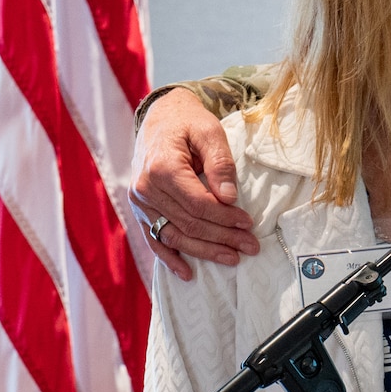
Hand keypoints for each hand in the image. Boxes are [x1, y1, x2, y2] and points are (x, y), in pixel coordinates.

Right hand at [129, 89, 257, 280]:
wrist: (160, 118)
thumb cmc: (188, 123)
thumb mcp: (210, 131)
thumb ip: (220, 164)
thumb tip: (230, 199)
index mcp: (161, 169)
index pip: (198, 204)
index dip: (225, 218)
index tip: (249, 223)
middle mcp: (145, 189)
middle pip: (188, 223)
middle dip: (222, 238)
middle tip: (250, 247)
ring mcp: (139, 202)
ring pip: (174, 236)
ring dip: (204, 251)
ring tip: (232, 258)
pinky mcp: (141, 210)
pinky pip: (154, 239)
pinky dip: (170, 258)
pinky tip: (188, 273)